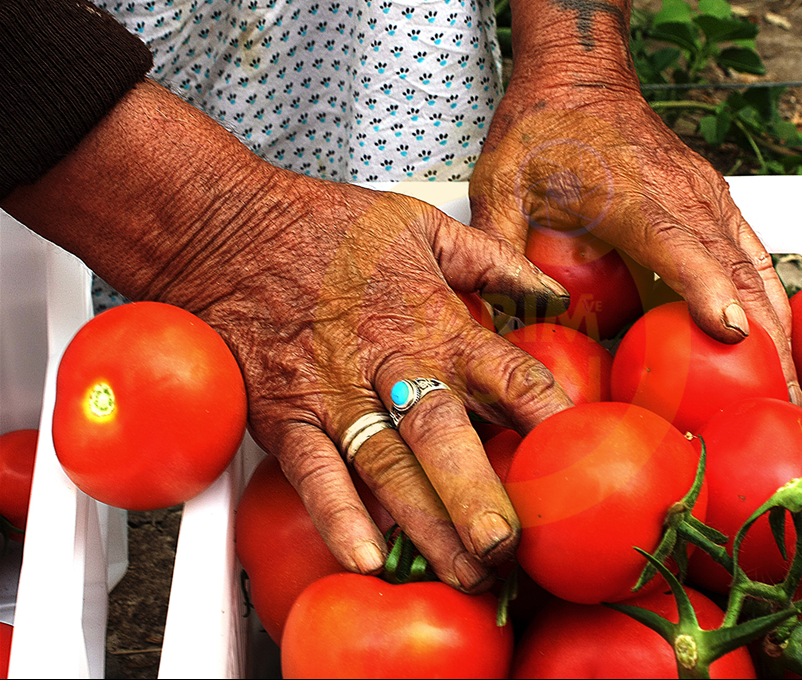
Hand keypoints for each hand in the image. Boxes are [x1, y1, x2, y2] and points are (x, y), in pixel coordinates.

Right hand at [1, 81, 573, 591]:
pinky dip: (337, 515)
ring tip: (463, 574)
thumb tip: (551, 291)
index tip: (577, 461)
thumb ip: (492, 261)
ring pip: (387, 467)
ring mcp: (334, 395)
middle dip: (480, 494)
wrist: (225, 230)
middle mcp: (390, 364)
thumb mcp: (422, 227)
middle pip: (445, 435)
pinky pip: (314, 473)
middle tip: (511, 547)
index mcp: (434, 322)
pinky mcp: (285, 416)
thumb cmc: (325, 228)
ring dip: (427, 525)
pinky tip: (364, 557)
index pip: (507, 375)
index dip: (547, 418)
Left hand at [470, 81, 800, 404]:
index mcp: (632, 196)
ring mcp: (707, 197)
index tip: (734, 332)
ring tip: (793, 387)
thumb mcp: (501, 182)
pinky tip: (779, 339)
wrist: (581, 75)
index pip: (680, 248)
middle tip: (782, 397)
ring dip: (781, 326)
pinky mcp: (715, 199)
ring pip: (757, 267)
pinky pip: (754, 253)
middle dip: (766, 337)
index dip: (707, 290)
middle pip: (738, 271)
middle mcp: (683, 197)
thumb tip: (494, 313)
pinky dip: (772, 298)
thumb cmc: (542, 126)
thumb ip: (498, 244)